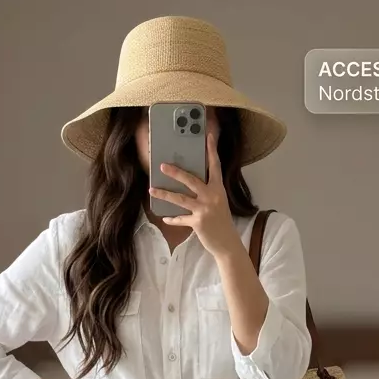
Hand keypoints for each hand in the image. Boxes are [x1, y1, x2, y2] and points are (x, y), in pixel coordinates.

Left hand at [149, 131, 243, 258]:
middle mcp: (211, 196)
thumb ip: (207, 191)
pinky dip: (172, 219)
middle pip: (190, 180)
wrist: (227, 242)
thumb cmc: (221, 220)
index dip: (212, 150)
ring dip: (164, 194)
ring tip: (151, 190)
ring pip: (180, 199)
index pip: (215, 166)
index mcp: (218, 188)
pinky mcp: (198, 222)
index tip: (209, 136)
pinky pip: (180, 219)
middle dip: (175, 172)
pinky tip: (165, 217)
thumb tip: (189, 182)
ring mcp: (204, 209)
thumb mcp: (218, 201)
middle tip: (162, 165)